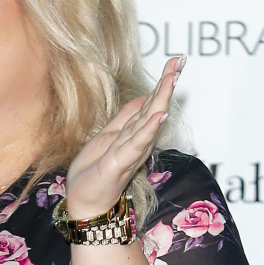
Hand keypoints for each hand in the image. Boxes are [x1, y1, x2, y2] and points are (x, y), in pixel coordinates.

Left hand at [63, 57, 183, 222]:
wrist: (83, 204)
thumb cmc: (94, 174)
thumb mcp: (107, 137)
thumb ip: (125, 118)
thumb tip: (142, 97)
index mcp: (133, 134)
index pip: (150, 103)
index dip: (162, 81)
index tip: (176, 60)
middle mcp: (137, 141)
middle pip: (154, 107)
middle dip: (167, 84)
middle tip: (180, 61)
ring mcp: (130, 152)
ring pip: (149, 121)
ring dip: (161, 99)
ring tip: (173, 78)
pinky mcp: (120, 164)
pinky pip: (137, 144)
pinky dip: (149, 130)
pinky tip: (160, 115)